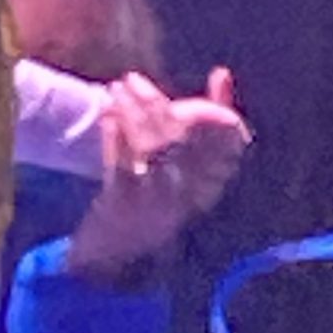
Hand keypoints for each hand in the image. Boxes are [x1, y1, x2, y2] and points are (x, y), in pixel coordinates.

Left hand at [67, 67, 252, 278]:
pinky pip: (122, 166)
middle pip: (180, 141)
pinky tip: (107, 116)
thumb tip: (223, 73)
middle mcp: (187, 195)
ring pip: (151, 148)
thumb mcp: (181, 172)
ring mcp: (156, 201)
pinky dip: (114, 138)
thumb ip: (203, 122)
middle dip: (158, 105)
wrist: (115, 259)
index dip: (221, 108)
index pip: (226, 142)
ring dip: (132, 113)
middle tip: (133, 80)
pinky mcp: (126, 206)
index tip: (219, 77)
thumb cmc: (154, 202)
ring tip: (116, 88)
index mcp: (207, 186)